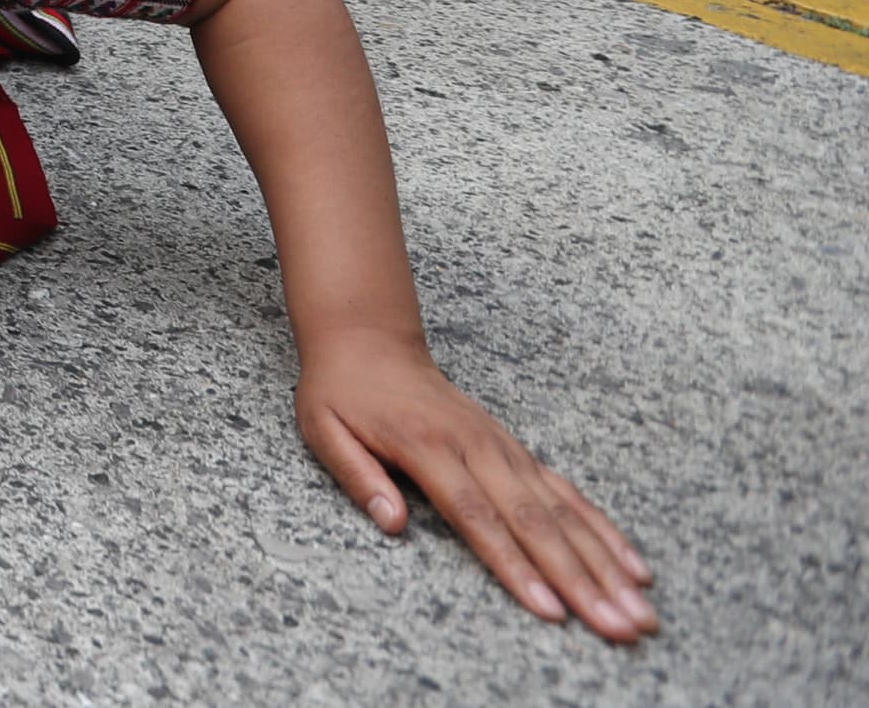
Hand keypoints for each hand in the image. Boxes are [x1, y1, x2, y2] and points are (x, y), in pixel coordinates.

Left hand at [297, 334, 656, 641]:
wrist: (371, 341)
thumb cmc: (344, 393)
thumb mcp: (324, 429)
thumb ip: (358, 476)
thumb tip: (393, 524)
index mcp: (429, 448)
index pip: (478, 517)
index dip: (515, 566)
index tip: (550, 611)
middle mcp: (479, 449)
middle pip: (536, 523)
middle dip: (583, 580)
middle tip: (623, 625)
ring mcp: (505, 450)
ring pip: (563, 513)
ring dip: (606, 564)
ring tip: (641, 609)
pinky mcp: (518, 452)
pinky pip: (568, 494)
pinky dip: (603, 530)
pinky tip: (634, 565)